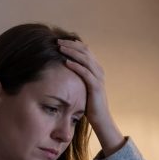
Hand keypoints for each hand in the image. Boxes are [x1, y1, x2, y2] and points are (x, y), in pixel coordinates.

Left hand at [57, 39, 123, 155]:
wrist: (101, 119)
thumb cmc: (89, 104)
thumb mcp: (82, 86)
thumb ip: (77, 76)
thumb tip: (63, 69)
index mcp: (96, 68)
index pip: (85, 50)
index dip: (73, 43)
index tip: (60, 40)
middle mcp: (99, 70)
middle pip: (85, 51)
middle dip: (70, 44)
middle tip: (57, 40)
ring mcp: (98, 78)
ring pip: (85, 59)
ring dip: (72, 52)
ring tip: (60, 47)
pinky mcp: (96, 86)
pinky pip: (85, 73)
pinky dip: (76, 66)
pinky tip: (66, 62)